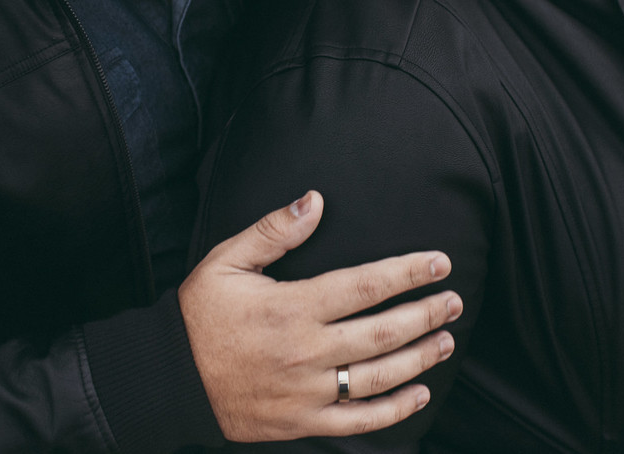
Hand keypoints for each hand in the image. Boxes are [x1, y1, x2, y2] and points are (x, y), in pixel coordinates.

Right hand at [179, 190, 461, 441]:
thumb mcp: (227, 259)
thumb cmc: (200, 314)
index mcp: (291, 307)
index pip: (364, 287)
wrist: (169, 376)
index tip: (439, 263)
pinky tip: (419, 393)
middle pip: (382, 332)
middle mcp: (305, 351)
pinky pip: (359, 421)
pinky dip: (394, 410)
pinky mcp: (303, 421)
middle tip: (454, 302)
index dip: (406, 273)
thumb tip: (315, 200)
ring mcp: (306, 391)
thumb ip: (274, 230)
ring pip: (378, 377)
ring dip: (419, 358)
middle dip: (425, 315)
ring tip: (446, 340)